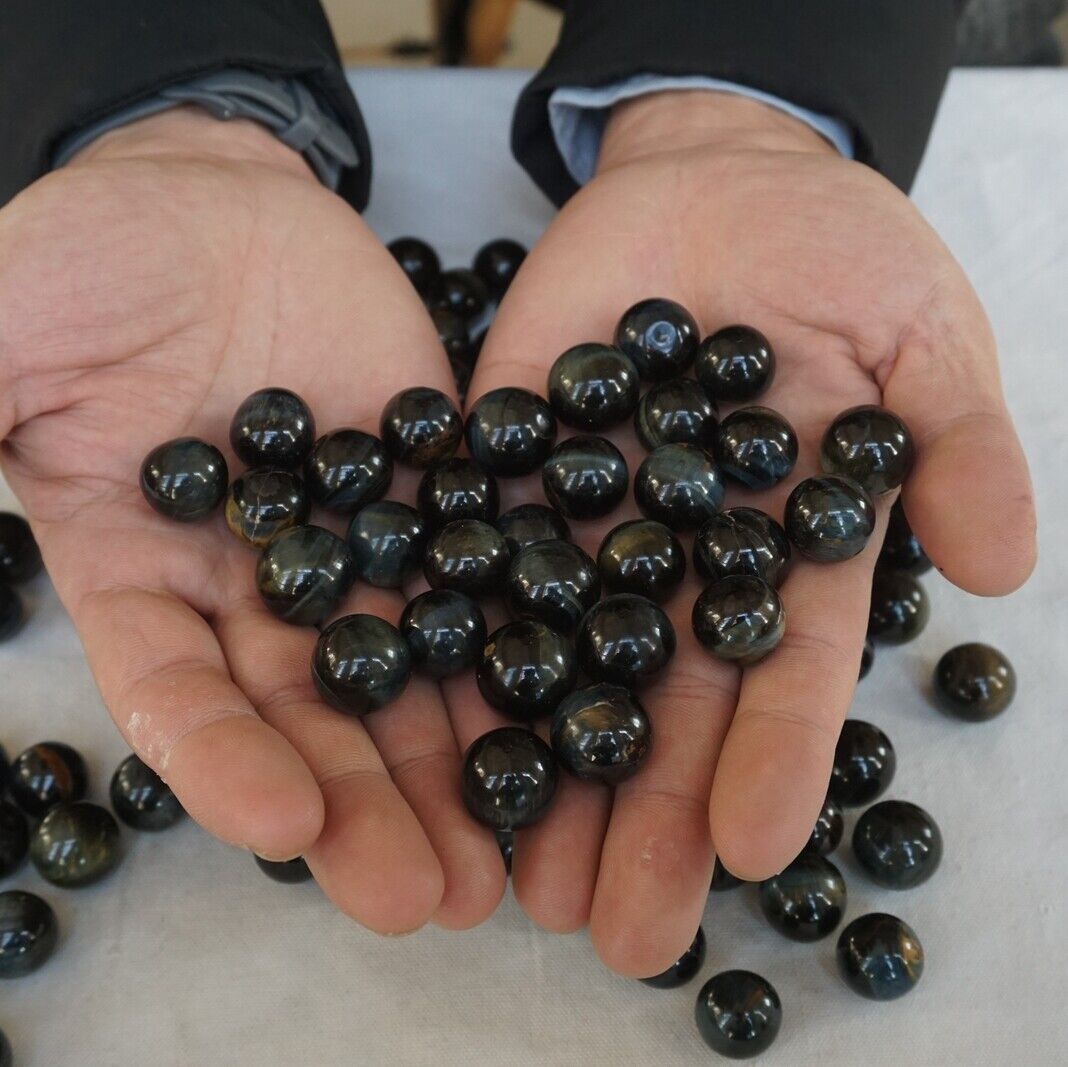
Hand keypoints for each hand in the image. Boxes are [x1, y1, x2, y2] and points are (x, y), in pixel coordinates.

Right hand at [0, 109, 504, 932]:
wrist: (216, 202)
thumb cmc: (92, 257)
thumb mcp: (2, 328)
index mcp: (143, 574)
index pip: (178, 694)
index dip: (224, 764)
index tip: (284, 824)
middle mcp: (252, 586)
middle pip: (311, 715)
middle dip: (364, 806)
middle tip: (428, 900)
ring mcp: (351, 544)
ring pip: (404, 672)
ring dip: (451, 765)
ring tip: (502, 862)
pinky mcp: (429, 492)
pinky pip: (476, 573)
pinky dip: (514, 642)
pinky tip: (562, 714)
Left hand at [469, 91, 1035, 975]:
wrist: (715, 183)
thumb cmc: (837, 253)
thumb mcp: (921, 335)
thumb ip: (953, 444)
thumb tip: (1002, 562)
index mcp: (786, 544)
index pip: (784, 666)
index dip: (771, 755)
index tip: (747, 850)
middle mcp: (680, 557)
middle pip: (660, 697)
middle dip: (642, 811)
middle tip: (611, 930)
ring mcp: (586, 518)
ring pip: (556, 657)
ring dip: (537, 769)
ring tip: (512, 882)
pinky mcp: (506, 465)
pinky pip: (468, 554)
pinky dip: (446, 637)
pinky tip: (421, 731)